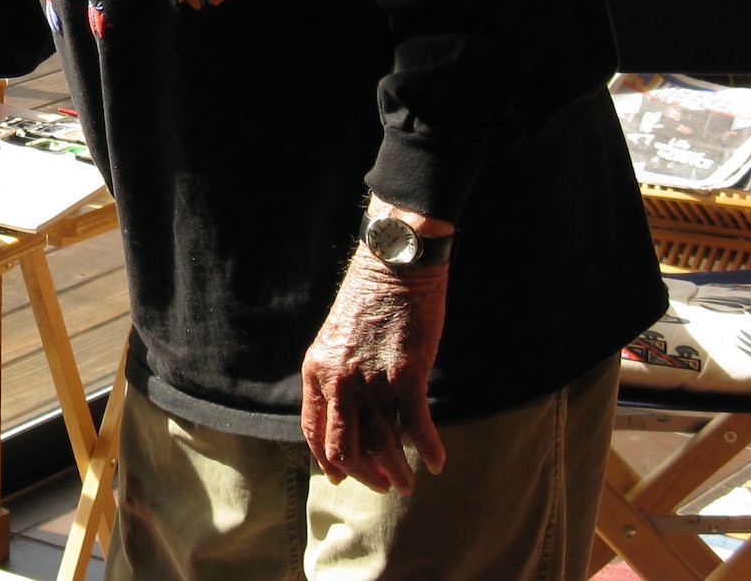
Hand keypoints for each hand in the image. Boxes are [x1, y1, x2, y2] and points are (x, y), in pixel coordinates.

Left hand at [299, 249, 448, 493]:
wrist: (393, 265)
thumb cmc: (368, 300)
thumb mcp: (337, 340)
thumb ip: (338, 375)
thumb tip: (352, 413)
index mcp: (316, 371)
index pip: (315, 430)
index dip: (328, 460)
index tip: (342, 476)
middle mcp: (338, 380)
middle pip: (345, 447)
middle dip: (364, 474)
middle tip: (383, 486)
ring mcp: (371, 380)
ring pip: (382, 443)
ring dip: (397, 471)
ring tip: (408, 484)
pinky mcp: (405, 375)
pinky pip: (416, 425)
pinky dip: (428, 449)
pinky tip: (435, 462)